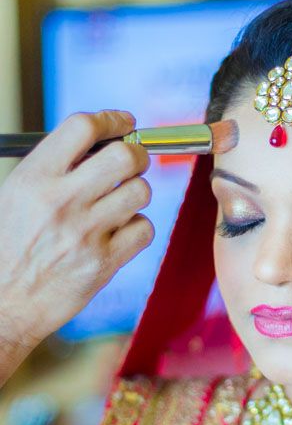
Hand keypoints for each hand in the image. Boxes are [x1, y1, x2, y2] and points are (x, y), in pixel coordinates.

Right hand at [0, 110, 154, 380]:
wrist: (0, 305)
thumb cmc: (7, 247)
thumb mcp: (15, 195)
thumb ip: (54, 168)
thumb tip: (104, 141)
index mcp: (33, 178)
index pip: (83, 128)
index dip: (111, 120)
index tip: (124, 123)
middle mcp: (61, 202)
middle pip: (124, 156)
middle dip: (137, 153)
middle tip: (134, 161)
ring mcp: (85, 234)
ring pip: (141, 191)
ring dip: (136, 192)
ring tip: (120, 201)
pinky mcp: (103, 264)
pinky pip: (144, 229)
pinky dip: (137, 227)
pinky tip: (119, 232)